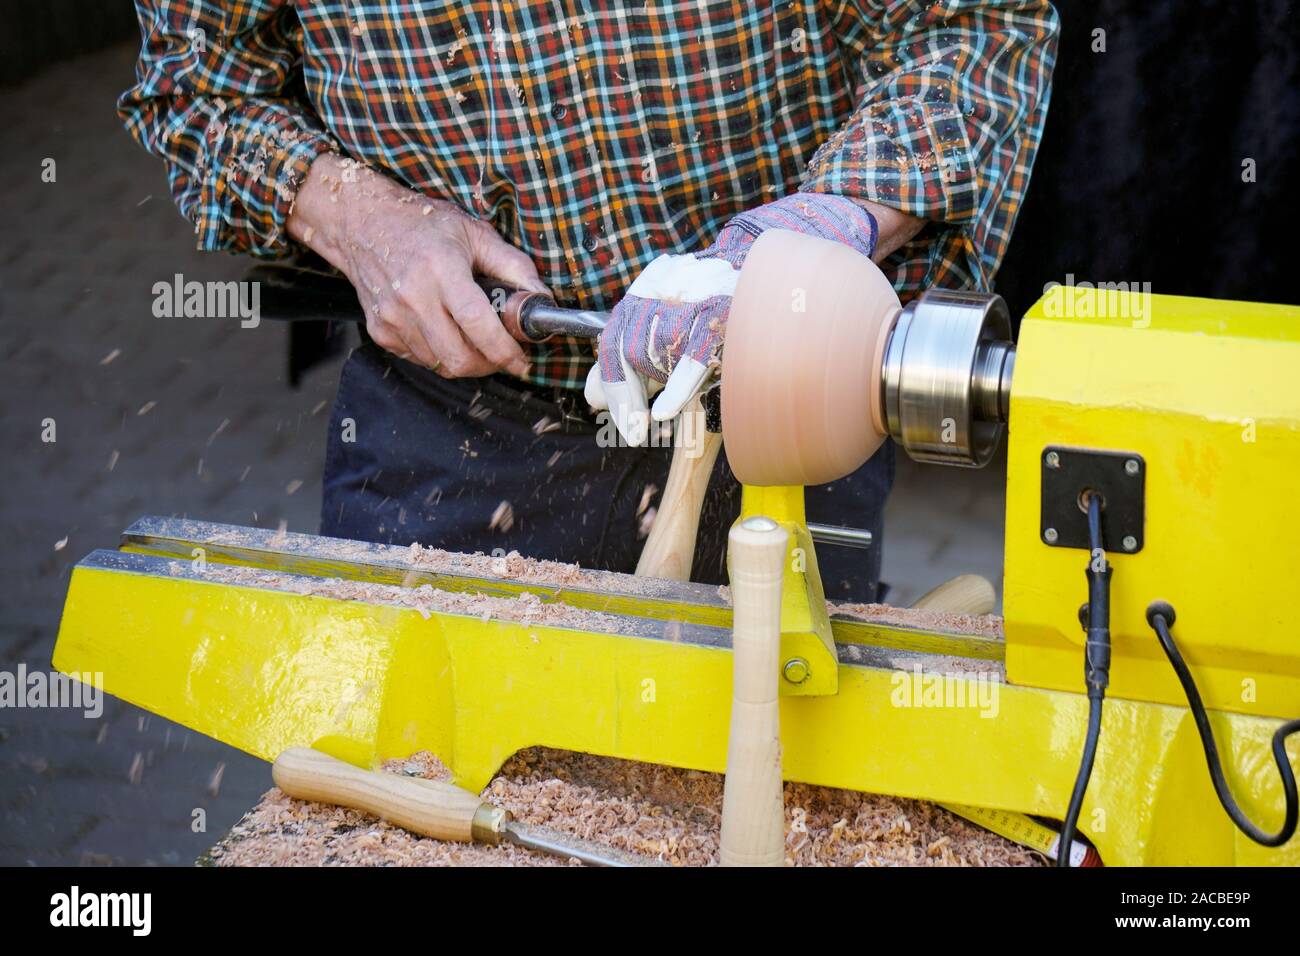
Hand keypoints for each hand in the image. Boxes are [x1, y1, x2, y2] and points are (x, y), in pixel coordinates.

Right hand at [287, 153, 547, 376]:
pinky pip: (420, 360)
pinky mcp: (380, 331)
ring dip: (467, 362)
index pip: (478, 325)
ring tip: (476, 340)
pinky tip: (446, 332)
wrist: (362, 223)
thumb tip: (541, 300)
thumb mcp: (475, 233)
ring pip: (441, 365)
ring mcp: (392, 318)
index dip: (506, 351)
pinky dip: (440, 355)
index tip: (522, 360)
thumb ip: (514, 267)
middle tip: (503, 353)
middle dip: (490, 364)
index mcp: (441, 269)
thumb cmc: (423, 225)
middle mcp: (413, 297)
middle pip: (459, 359)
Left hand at [586, 192, 887, 445]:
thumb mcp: (679, 322)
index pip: (614, 333)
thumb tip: (592, 396)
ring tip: (655, 418)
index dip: (605, 377)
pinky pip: (692, 354)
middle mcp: (669, 283)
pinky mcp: (724, 312)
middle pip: (627, 346)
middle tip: (630, 429)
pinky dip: (676, 387)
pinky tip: (665, 412)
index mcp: (654, 282)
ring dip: (651, 391)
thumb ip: (636, 354)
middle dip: (623, 395)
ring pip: (654, 351)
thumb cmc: (730, 307)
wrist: (787, 270)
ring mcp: (697, 296)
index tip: (600, 407)